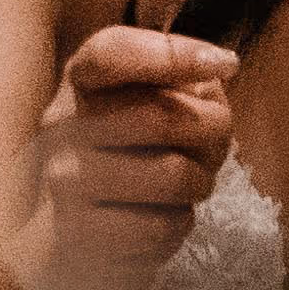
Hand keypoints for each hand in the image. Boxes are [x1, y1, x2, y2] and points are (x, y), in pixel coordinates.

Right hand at [4, 23, 238, 289]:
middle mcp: (61, 124)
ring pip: (171, 176)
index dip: (173, 53)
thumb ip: (183, 80)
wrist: (67, 237)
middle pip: (160, 116)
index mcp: (81, 80)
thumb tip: (218, 68)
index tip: (227, 63)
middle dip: (214, 130)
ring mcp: (64, 180)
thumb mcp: (145, 103)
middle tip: (217, 144)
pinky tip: (163, 217)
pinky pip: (163, 226)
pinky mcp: (79, 234)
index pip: (113, 53)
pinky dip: (180, 223)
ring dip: (201, 182)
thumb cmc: (125, 156)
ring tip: (191, 185)